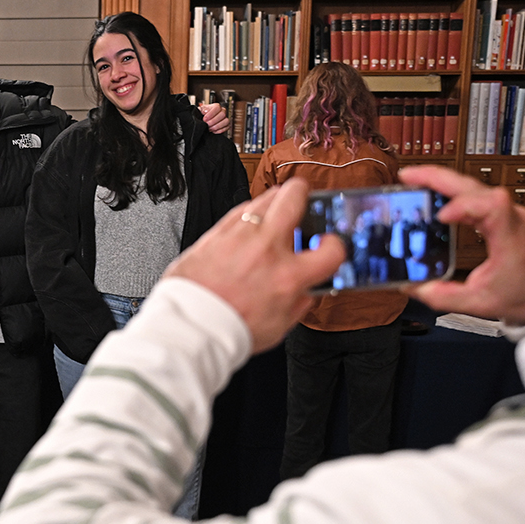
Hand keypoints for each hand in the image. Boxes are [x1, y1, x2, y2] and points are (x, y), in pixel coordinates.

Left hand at [165, 178, 343, 353]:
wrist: (189, 327)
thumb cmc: (228, 329)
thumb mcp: (278, 327)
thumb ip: (298, 304)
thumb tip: (307, 291)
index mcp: (288, 276)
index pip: (331, 249)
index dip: (335, 247)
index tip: (328, 248)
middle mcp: (267, 248)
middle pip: (294, 196)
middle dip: (303, 194)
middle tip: (302, 201)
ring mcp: (240, 235)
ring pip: (265, 197)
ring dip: (275, 202)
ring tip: (274, 215)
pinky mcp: (217, 232)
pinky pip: (240, 210)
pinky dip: (249, 215)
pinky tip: (248, 228)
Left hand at [200, 102, 230, 135]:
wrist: (203, 121)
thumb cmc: (203, 115)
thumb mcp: (200, 111)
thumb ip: (202, 109)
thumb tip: (205, 111)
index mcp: (216, 106)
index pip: (217, 107)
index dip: (211, 113)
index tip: (205, 119)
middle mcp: (222, 111)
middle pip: (222, 114)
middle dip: (213, 121)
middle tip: (207, 124)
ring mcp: (225, 118)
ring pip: (226, 121)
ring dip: (217, 126)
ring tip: (210, 128)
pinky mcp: (227, 125)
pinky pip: (226, 128)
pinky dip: (219, 130)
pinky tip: (213, 131)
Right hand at [399, 165, 524, 324]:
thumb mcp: (482, 303)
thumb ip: (446, 297)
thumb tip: (414, 287)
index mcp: (511, 238)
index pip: (491, 206)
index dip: (463, 205)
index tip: (440, 217)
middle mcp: (512, 218)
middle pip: (475, 185)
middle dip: (439, 178)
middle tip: (408, 176)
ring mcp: (509, 212)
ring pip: (474, 184)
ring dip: (443, 180)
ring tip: (413, 179)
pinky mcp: (504, 213)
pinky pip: (476, 193)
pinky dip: (452, 189)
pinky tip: (433, 190)